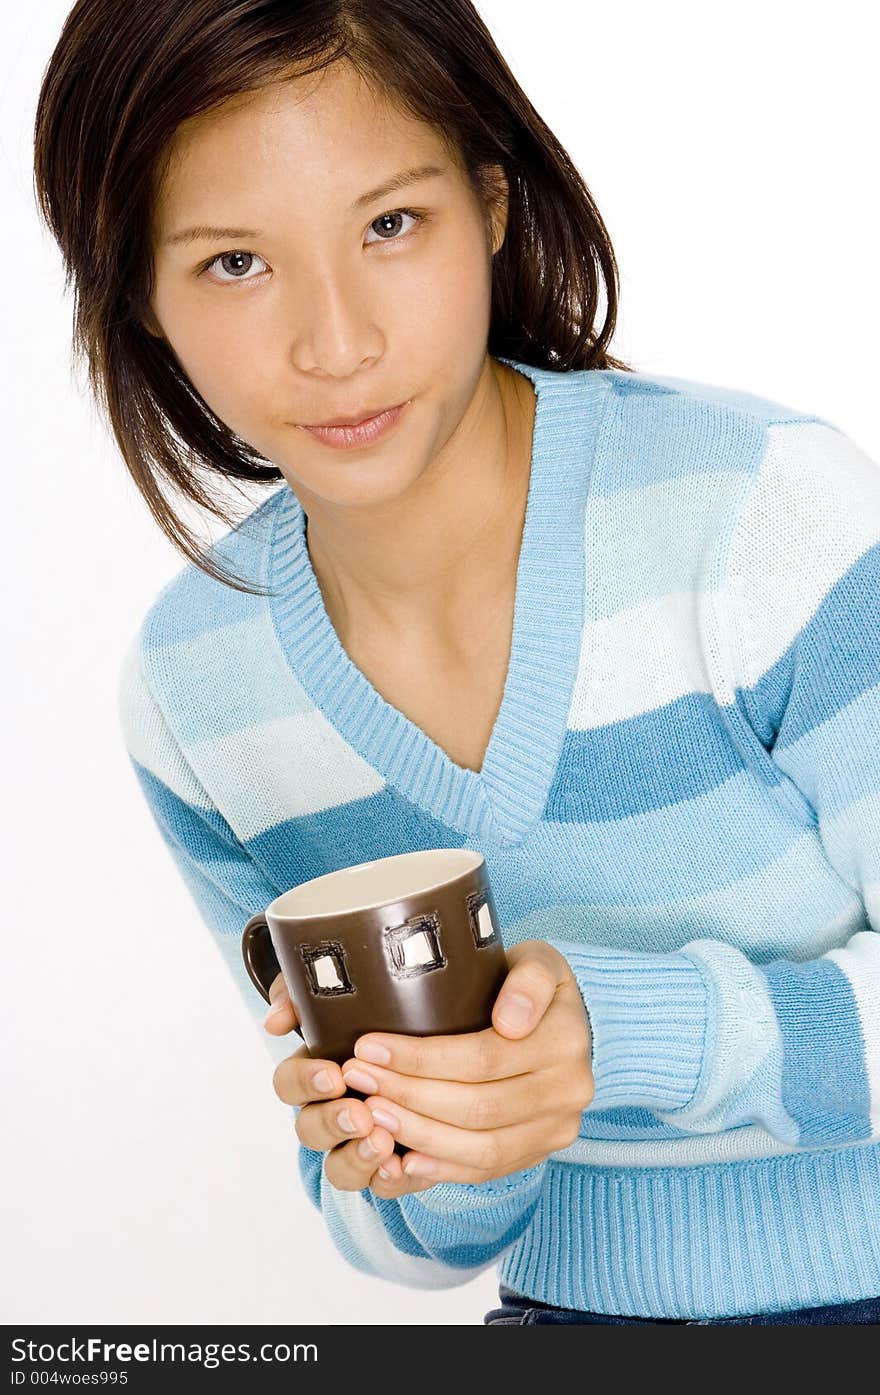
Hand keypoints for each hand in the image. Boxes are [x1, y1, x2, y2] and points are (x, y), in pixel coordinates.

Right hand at [264, 972, 396, 1191]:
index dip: (304, 1083)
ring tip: (384, 1145)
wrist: (456, 1025)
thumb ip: (303, 992)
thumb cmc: (391, 1004)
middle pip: (309, 1131)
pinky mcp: (395, 1163)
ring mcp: (359, 1142)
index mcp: (316, 1070)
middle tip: (361, 1114)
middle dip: (332, 1125)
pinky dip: (392, 1180)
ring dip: (356, 1159)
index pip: (288, 1084)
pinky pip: (383, 1185)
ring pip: (340, 1168)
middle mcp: (331, 1110)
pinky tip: (405, 1166)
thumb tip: (275, 1020)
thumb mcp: (348, 985)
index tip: (333, 1075)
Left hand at [336, 940, 593, 1199]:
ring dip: (418, 1134)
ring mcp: (556, 1128)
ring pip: (480, 1147)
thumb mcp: (538, 961)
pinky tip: (403, 1158)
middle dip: (408, 1096)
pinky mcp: (539, 1151)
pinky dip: (443, 1167)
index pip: (483, 1057)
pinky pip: (489, 1170)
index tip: (367, 1046)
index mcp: (566, 1039)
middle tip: (357, 1079)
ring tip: (370, 1113)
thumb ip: (529, 980)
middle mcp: (569, 1091)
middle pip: (477, 1107)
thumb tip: (511, 1020)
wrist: (566, 1022)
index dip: (421, 1058)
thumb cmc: (531, 984)